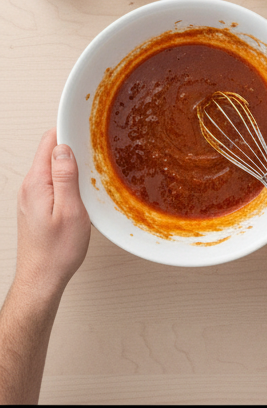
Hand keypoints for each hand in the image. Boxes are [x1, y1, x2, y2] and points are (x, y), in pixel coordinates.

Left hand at [15, 131, 90, 298]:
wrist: (42, 278)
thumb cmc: (57, 251)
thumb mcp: (70, 210)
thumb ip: (66, 176)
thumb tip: (64, 148)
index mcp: (36, 183)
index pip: (49, 141)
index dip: (69, 131)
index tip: (87, 129)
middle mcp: (29, 187)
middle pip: (50, 153)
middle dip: (72, 149)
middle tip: (96, 151)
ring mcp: (31, 198)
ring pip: (52, 170)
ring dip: (71, 168)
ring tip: (91, 173)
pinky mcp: (36, 208)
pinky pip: (51, 185)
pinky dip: (66, 183)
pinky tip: (80, 193)